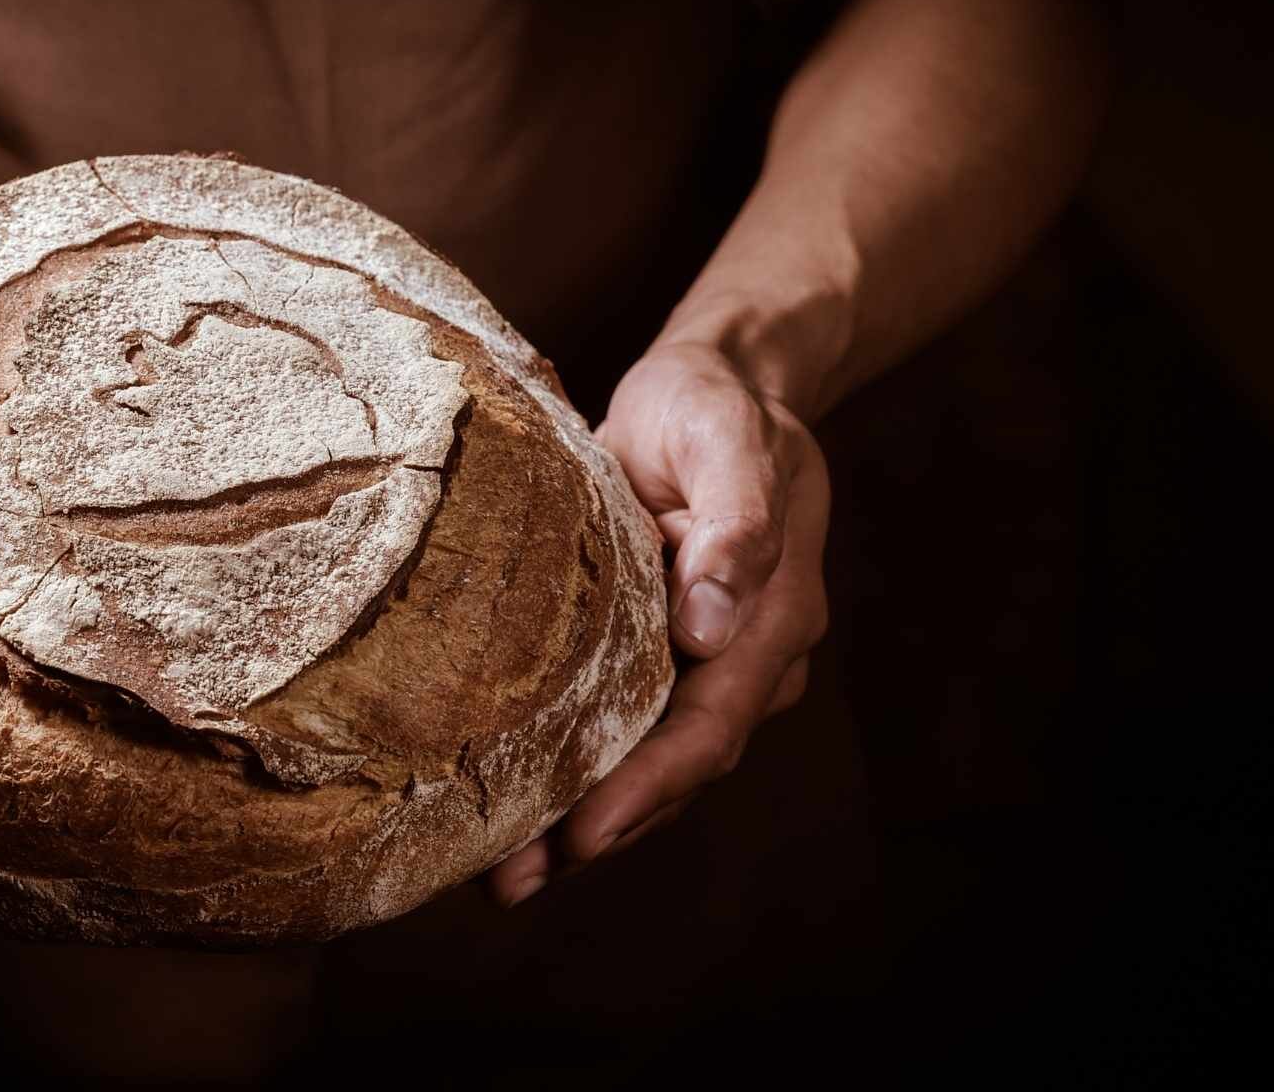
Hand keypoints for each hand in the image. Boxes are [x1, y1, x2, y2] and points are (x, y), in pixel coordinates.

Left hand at [488, 341, 829, 905]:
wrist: (713, 390)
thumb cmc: (713, 409)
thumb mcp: (726, 438)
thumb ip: (734, 526)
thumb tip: (709, 625)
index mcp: (771, 617)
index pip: (711, 723)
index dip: (650, 783)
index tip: (587, 832)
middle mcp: (742, 659)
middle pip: (676, 767)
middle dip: (600, 828)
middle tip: (516, 882)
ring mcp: (702, 666)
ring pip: (647, 763)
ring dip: (580, 822)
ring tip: (502, 877)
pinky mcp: (656, 657)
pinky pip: (620, 729)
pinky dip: (571, 775)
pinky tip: (511, 814)